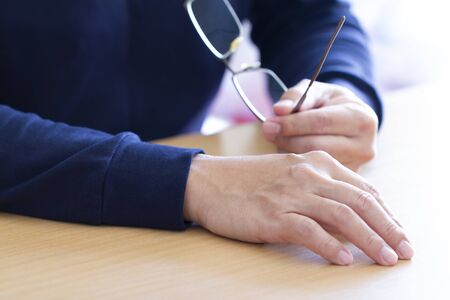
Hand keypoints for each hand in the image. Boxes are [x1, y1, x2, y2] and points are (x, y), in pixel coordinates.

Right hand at [184, 152, 413, 265]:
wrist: (208, 182)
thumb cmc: (248, 182)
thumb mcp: (289, 174)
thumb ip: (319, 189)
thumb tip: (348, 218)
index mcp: (315, 162)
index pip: (363, 188)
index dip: (386, 212)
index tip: (397, 231)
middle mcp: (307, 174)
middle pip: (360, 202)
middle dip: (388, 228)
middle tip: (405, 250)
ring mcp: (291, 194)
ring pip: (343, 216)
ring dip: (370, 239)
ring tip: (386, 258)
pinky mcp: (273, 215)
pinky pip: (310, 231)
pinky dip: (331, 247)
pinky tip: (345, 260)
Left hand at [262, 80, 378, 170]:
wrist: (348, 122)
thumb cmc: (329, 105)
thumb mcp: (316, 92)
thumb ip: (297, 97)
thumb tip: (279, 110)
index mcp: (362, 119)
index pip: (321, 122)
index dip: (292, 123)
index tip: (269, 123)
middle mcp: (365, 147)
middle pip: (316, 146)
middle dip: (287, 138)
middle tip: (267, 132)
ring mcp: (356, 168)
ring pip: (313, 164)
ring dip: (289, 153)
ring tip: (278, 141)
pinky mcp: (343, 182)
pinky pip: (314, 176)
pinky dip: (297, 165)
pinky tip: (288, 156)